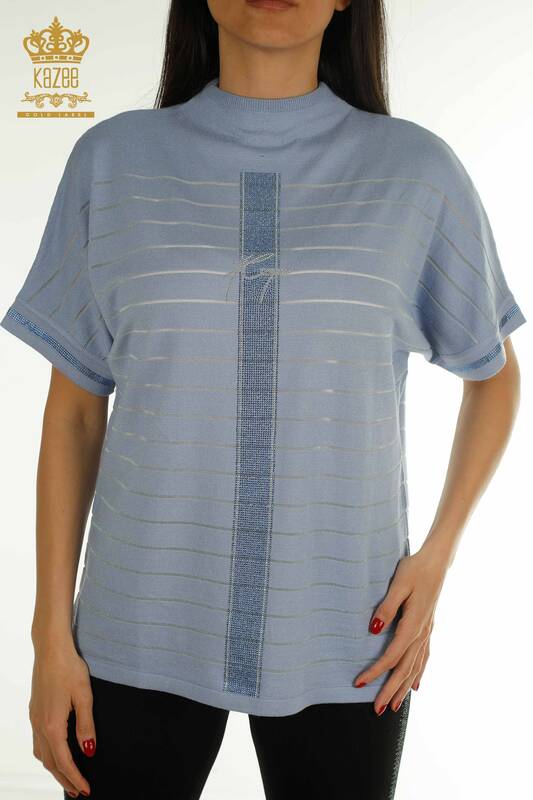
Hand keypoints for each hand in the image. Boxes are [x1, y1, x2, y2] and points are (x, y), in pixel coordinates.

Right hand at [29, 639, 94, 796]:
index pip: (63, 761)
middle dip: (64, 779)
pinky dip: (47, 755)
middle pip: (50, 762)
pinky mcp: (34, 712)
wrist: (50, 649)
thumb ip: (86, 725)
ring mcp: (34, 719)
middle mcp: (39, 726)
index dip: (75, 778)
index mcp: (52, 725)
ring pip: (41, 754)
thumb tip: (88, 751)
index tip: (86, 789)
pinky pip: (38, 742)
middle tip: (78, 791)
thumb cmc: (69, 668)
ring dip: (54, 769)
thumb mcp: (84, 696)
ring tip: (68, 777)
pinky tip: (56, 753)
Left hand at [353, 542, 449, 713]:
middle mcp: (422, 632)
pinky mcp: (428, 627)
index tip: (359, 683)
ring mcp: (427, 631)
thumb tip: (373, 631)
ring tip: (394, 706)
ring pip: (415, 667)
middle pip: (405, 669)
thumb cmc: (415, 569)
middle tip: (377, 710)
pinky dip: (419, 674)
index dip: (376, 671)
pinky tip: (416, 686)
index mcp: (414, 624)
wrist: (436, 561)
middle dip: (390, 690)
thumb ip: (387, 608)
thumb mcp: (398, 584)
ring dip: (404, 687)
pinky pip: (424, 657)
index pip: (392, 656)